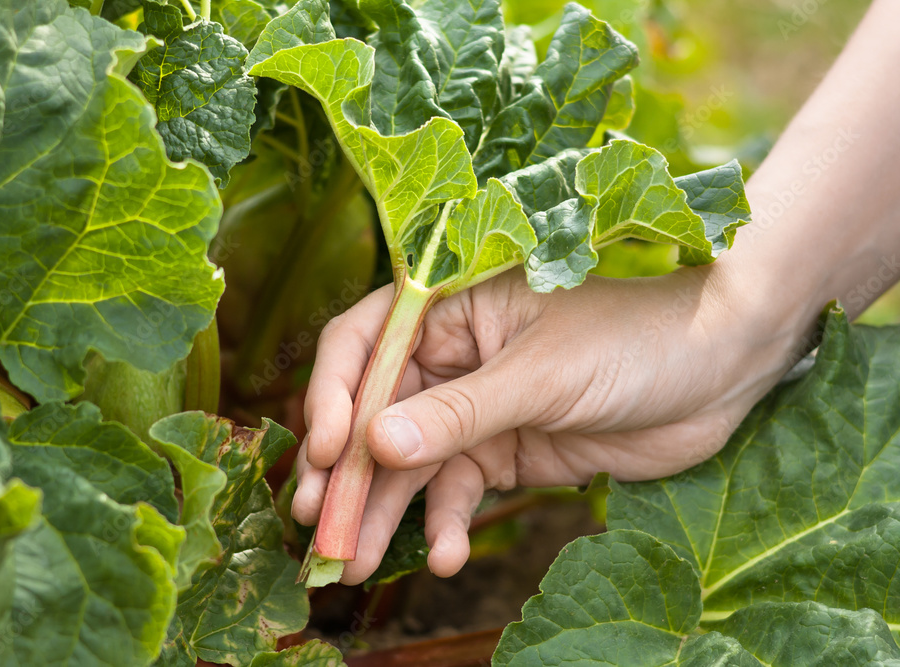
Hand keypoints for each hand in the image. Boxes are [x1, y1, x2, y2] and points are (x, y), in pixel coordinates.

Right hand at [291, 262, 803, 584]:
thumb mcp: (542, 373)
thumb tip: (376, 447)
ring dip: (383, 513)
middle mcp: (452, 357)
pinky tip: (445, 556)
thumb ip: (459, 413)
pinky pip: (456, 492)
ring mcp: (476, 409)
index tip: (326, 453)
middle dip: (346, 473)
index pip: (365, 345)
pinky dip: (445, 525)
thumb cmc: (633, 338)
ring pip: (409, 465)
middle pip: (376, 415)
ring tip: (355, 564)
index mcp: (451, 308)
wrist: (721, 370)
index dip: (335, 397)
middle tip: (317, 528)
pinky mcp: (504, 453)